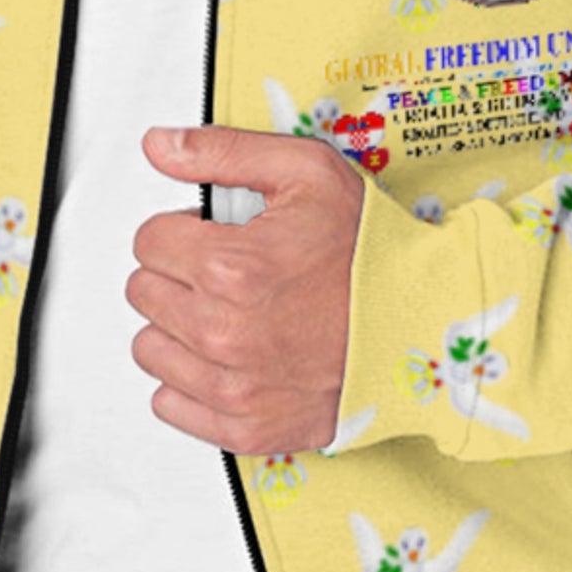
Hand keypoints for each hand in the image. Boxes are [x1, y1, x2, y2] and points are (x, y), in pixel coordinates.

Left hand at [127, 124, 364, 454]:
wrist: (425, 324)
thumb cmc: (373, 254)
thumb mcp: (306, 172)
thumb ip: (222, 152)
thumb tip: (158, 145)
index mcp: (230, 266)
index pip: (149, 241)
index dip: (183, 230)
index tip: (216, 237)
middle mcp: (222, 331)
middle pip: (145, 293)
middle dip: (180, 275)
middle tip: (230, 273)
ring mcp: (232, 386)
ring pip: (151, 348)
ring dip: (179, 328)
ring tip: (231, 314)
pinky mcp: (245, 427)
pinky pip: (170, 404)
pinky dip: (190, 382)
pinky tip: (229, 358)